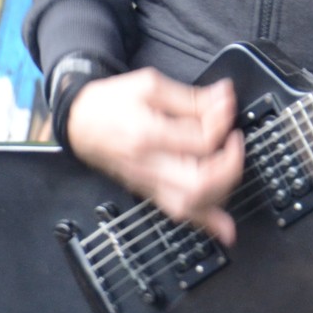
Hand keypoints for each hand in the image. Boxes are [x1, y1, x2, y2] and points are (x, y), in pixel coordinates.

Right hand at [63, 69, 244, 243]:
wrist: (79, 122)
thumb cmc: (108, 103)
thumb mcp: (148, 85)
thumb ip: (189, 96)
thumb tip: (223, 97)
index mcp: (147, 134)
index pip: (198, 139)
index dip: (221, 121)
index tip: (227, 105)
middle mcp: (148, 165)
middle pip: (200, 180)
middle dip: (229, 162)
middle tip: (234, 140)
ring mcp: (148, 183)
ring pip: (192, 203)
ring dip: (222, 189)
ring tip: (231, 165)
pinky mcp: (149, 192)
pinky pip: (179, 214)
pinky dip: (206, 222)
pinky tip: (225, 228)